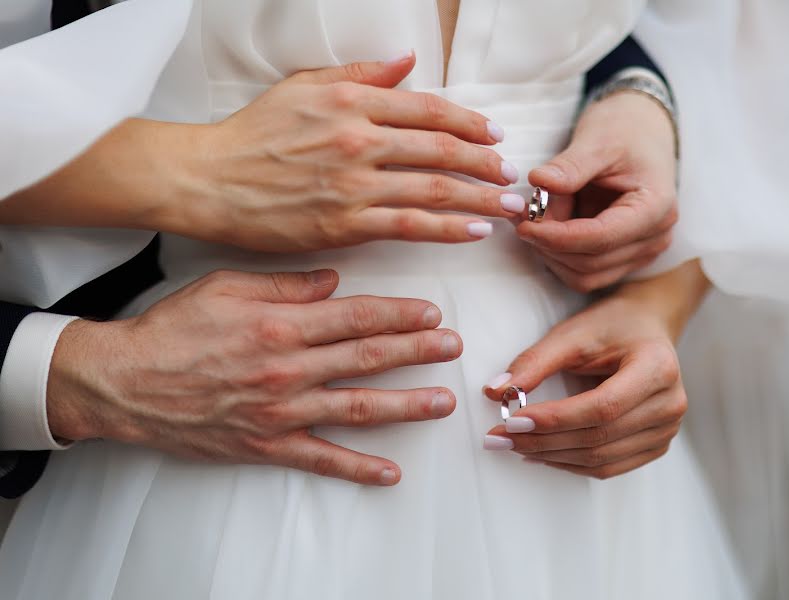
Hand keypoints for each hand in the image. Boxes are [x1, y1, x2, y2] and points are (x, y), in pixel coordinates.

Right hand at [1, 52, 525, 248]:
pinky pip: (409, 226)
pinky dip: (446, 228)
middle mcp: (358, 139)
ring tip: (509, 206)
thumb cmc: (253, 134)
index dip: (469, 123)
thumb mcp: (302, 86)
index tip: (494, 135)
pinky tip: (473, 231)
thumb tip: (406, 62)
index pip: (428, 110)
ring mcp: (354, 184)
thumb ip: (360, 74)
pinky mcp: (344, 223)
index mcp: (351, 101)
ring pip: (433, 190)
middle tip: (512, 174)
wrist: (209, 180)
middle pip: (441, 150)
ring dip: (479, 198)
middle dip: (485, 163)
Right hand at [46, 269, 463, 486]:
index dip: (400, 315)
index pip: (356, 317)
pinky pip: (321, 459)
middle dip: (418, 352)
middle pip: (368, 358)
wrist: (124, 382)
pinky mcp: (266, 445)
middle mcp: (288, 369)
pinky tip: (391, 472)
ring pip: (357, 407)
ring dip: (406, 406)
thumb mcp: (226, 287)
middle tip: (453, 348)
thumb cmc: (172, 330)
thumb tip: (333, 279)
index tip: (431, 312)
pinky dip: (357, 468)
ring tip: (442, 403)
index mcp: (281, 325)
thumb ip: (285, 284)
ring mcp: (280, 412)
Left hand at [482, 262, 708, 479]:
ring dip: (552, 456)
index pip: (602, 407)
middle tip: (499, 438)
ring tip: (514, 446)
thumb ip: (534, 362)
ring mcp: (667, 429)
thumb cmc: (611, 326)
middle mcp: (670, 403)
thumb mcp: (572, 334)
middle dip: (543, 441)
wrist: (646, 327)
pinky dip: (570, 463)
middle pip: (600, 437)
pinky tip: (540, 453)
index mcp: (657, 368)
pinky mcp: (656, 445)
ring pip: (601, 459)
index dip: (555, 419)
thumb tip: (495, 392)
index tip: (512, 421)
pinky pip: (609, 467)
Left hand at [519, 91, 677, 291]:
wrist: (641, 134)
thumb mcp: (597, 141)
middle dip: (549, 243)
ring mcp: (642, 252)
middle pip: (590, 262)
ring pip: (584, 275)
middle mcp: (655, 237)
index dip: (557, 237)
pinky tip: (547, 227)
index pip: (601, 237)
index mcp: (656, 207)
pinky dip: (558, 255)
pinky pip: (585, 273)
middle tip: (521, 214)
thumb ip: (570, 166)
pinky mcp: (624, 258)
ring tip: (536, 215)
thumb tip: (538, 182)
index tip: (523, 225)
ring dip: (551, 252)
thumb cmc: (624, 132)